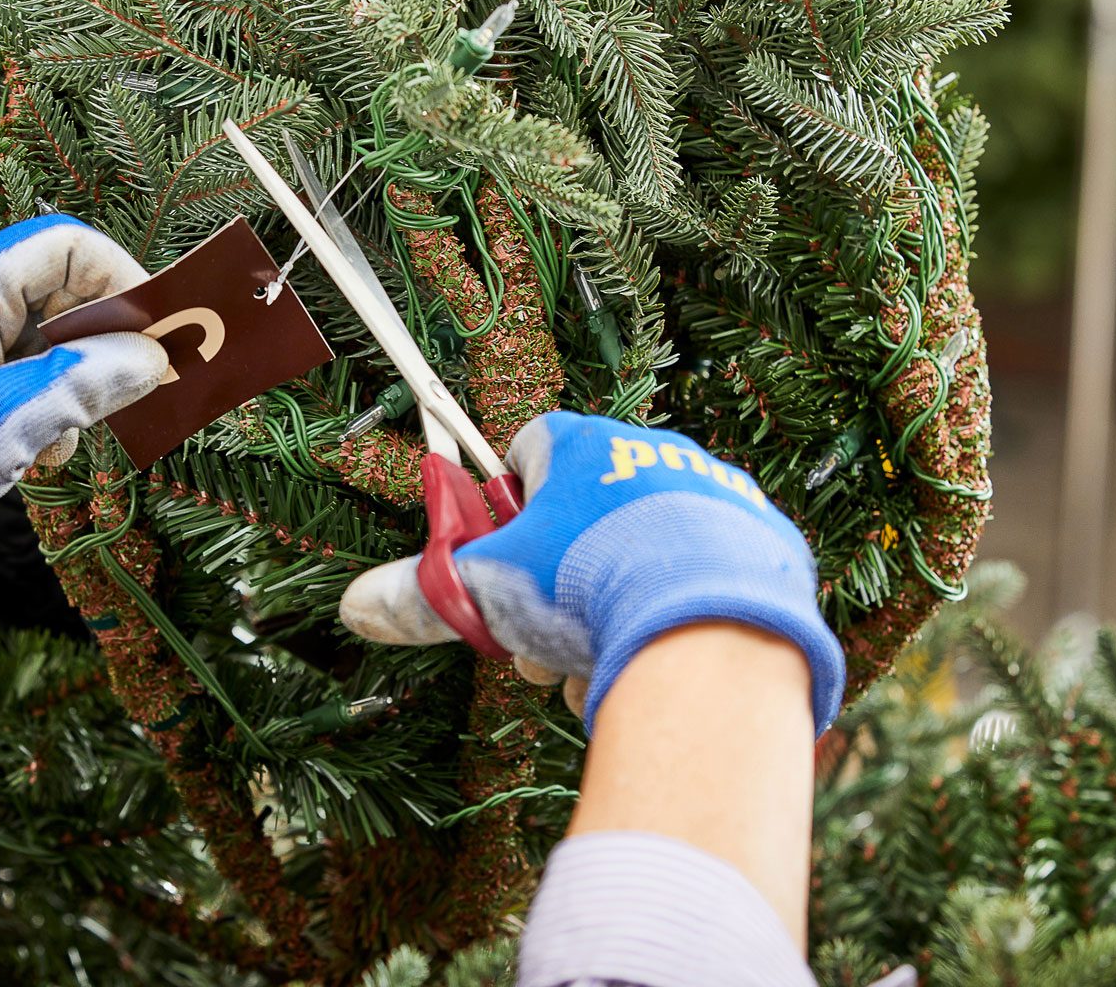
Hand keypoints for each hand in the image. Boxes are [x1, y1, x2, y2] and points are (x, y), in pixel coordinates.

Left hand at [0, 215, 167, 656]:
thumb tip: (151, 358)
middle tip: (120, 397)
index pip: (63, 245)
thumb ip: (85, 382)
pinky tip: (23, 450)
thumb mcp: (6, 426)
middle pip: (46, 285)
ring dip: (59, 379)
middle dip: (92, 342)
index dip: (124, 282)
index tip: (161, 334)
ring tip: (55, 443)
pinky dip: (23, 395)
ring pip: (24, 329)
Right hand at [339, 413, 843, 734]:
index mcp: (578, 446)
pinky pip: (696, 582)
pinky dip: (671, 622)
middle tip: (539, 644)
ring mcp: (710, 497)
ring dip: (605, 616)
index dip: (500, 520)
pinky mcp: (760, 545)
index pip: (521, 457)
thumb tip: (355, 607)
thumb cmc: (588, 586)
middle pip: (577, 520)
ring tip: (595, 667)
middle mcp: (646, 455)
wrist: (713, 622)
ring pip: (635, 560)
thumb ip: (419, 597)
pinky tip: (657, 666)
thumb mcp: (484, 592)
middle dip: (551, 588)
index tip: (498, 570)